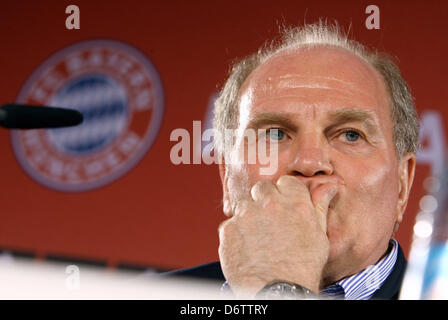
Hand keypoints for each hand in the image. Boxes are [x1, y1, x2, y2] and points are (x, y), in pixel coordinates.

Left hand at [218, 175, 339, 296]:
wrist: (277, 291)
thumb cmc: (302, 267)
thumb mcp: (319, 236)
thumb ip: (319, 207)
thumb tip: (329, 187)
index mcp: (295, 202)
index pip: (286, 182)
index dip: (286, 194)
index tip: (285, 206)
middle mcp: (269, 204)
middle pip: (262, 188)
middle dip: (265, 200)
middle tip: (269, 220)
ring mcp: (246, 215)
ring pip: (244, 203)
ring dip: (249, 214)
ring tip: (257, 236)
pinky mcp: (229, 229)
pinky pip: (230, 223)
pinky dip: (236, 232)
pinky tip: (246, 247)